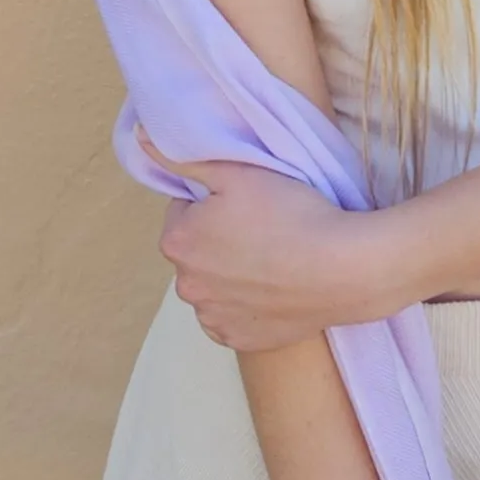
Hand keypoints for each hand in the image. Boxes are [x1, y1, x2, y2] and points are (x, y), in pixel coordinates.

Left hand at [137, 126, 377, 350]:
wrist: (340, 269)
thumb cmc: (291, 213)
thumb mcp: (238, 173)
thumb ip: (183, 158)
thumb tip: (139, 139)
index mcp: (177, 241)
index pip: (185, 212)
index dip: (217, 203)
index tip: (250, 203)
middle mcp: (184, 285)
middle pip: (197, 251)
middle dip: (220, 240)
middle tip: (264, 229)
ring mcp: (211, 317)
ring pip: (215, 286)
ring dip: (232, 275)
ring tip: (275, 259)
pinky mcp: (237, 340)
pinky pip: (232, 317)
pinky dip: (247, 305)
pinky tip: (275, 288)